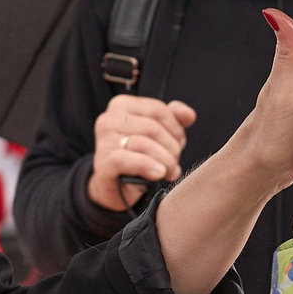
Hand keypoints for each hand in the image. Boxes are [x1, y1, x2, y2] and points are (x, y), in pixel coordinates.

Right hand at [88, 94, 196, 212]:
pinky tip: (159, 173)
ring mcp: (103, 141)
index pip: (157, 109)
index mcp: (122, 105)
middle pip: (152, 128)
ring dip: (165, 160)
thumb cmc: (139, 156)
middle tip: (175, 161)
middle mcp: (108, 119)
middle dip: (172, 147)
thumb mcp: (158, 135)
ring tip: (171, 171)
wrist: (116, 188)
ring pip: (143, 143)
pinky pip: (128, 160)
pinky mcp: (103, 163)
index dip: (176, 128)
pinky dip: (147, 166)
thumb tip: (189, 115)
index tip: (180, 143)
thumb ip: (174, 119)